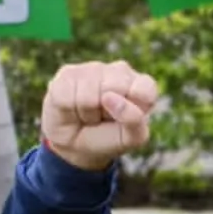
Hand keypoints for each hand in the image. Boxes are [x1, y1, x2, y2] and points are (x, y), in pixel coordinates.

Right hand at [40, 59, 159, 170]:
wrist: (75, 145)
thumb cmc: (108, 138)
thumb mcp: (130, 138)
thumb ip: (133, 120)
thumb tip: (109, 96)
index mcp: (142, 85)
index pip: (146, 88)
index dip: (133, 109)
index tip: (127, 121)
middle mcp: (120, 71)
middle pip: (116, 87)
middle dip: (108, 112)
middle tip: (104, 118)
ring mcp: (93, 68)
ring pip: (89, 94)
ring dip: (87, 113)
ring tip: (89, 114)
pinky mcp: (68, 72)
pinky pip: (67, 95)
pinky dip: (69, 110)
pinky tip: (73, 108)